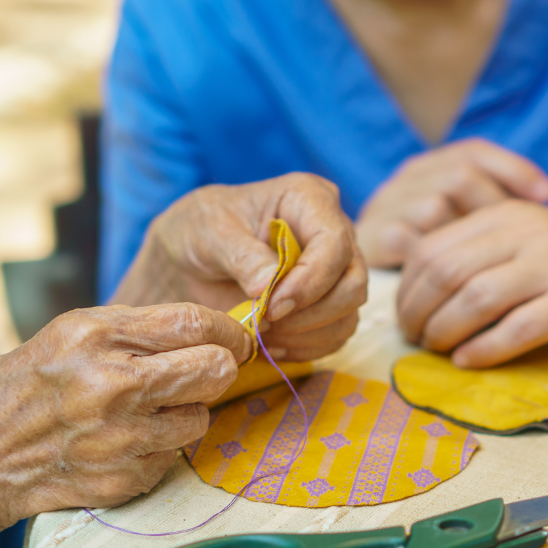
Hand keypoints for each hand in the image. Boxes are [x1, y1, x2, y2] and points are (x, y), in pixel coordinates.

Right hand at [0, 302, 250, 527]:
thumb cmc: (26, 384)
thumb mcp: (71, 334)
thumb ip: (138, 330)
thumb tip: (210, 332)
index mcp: (96, 337)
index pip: (194, 324)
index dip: (228, 331)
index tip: (235, 339)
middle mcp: (112, 386)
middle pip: (214, 371)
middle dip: (218, 370)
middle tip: (205, 372)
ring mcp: (119, 439)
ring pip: (201, 419)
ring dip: (186, 413)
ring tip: (150, 411)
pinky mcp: (123, 480)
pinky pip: (174, 457)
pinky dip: (160, 448)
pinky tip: (125, 442)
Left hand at [112, 173, 367, 361]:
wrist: (195, 257)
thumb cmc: (203, 230)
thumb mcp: (210, 233)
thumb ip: (241, 256)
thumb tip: (268, 287)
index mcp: (310, 199)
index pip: (334, 243)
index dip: (309, 281)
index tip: (272, 305)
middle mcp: (334, 232)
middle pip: (353, 283)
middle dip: (311, 313)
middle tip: (266, 322)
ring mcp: (336, 271)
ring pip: (349, 314)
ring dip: (307, 335)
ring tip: (264, 333)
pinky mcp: (330, 303)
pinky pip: (336, 335)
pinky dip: (306, 347)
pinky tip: (272, 342)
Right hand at [356, 138, 547, 267]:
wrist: (347, 275)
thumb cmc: (424, 258)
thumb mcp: (455, 223)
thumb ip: (485, 208)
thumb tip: (547, 198)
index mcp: (426, 169)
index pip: (474, 152)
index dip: (514, 169)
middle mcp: (403, 180)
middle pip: (459, 176)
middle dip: (491, 206)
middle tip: (515, 242)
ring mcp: (385, 206)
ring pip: (436, 207)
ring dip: (463, 240)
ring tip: (486, 267)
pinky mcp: (373, 239)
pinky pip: (414, 244)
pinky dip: (440, 264)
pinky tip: (458, 285)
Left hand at [397, 200, 547, 367]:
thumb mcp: (525, 234)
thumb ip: (479, 253)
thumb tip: (419, 297)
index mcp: (504, 215)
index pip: (432, 250)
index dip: (407, 289)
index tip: (404, 316)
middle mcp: (526, 234)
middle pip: (446, 275)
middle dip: (418, 314)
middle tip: (415, 339)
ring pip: (476, 300)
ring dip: (445, 333)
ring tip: (438, 350)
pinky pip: (517, 329)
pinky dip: (484, 350)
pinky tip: (469, 360)